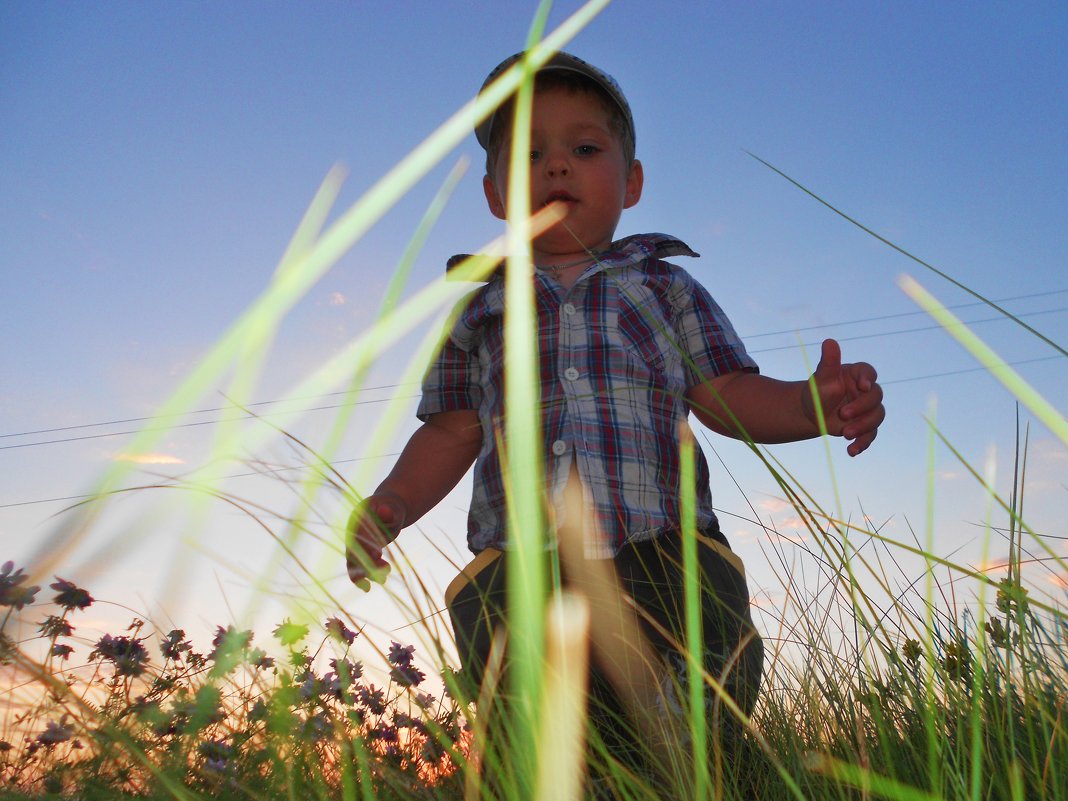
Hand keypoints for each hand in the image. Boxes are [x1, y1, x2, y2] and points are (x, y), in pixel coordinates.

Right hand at [346, 494, 405, 589]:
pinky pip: (358, 567)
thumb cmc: (392, 507)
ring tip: (384, 579)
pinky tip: (371, 586)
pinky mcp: (360, 552)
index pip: (359, 533)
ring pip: (355, 562)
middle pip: (354, 550)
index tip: (377, 553)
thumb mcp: (393, 508)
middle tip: (385, 569)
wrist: (389, 510)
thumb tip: (385, 511)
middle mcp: (353, 531)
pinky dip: (364, 576)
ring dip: (368, 572)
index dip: (366, 544)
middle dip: (366, 563)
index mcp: (358, 517)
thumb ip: (389, 511)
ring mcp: (355, 543)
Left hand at [807, 339, 884, 456]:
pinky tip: (851, 451)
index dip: (868, 378)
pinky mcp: (865, 426)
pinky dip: (863, 443)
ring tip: (844, 434)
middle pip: (876, 397)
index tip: (861, 386)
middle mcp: (866, 391)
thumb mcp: (821, 378)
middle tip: (843, 415)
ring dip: (864, 426)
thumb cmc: (817, 391)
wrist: (811, 413)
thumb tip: (829, 341)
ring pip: (877, 417)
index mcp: (857, 375)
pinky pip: (871, 435)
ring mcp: (867, 410)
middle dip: (862, 408)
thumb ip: (828, 362)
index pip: (869, 372)